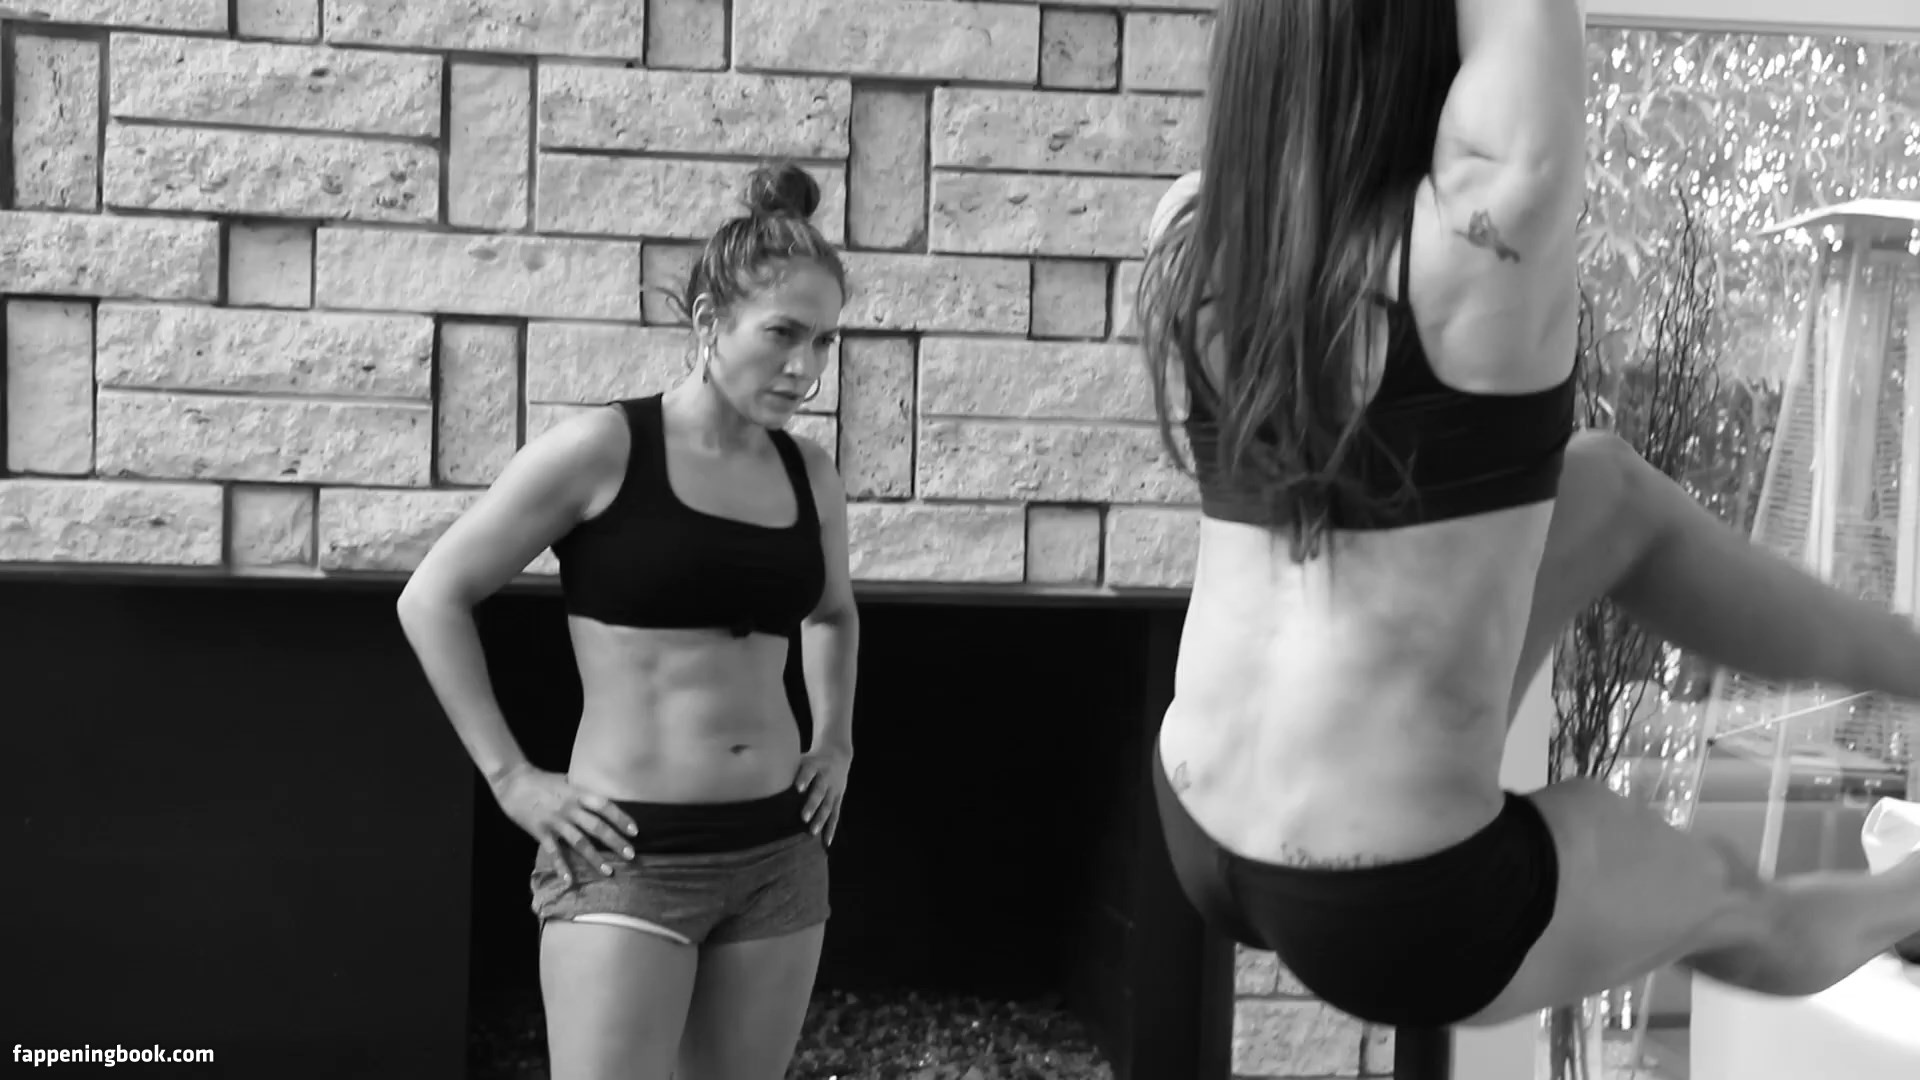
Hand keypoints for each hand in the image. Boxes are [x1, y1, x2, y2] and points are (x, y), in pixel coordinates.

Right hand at [491, 764, 637, 885]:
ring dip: (595, 858)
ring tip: (609, 871)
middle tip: (631, 855)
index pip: (604, 806)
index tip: (634, 831)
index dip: (621, 818)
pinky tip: (570, 880)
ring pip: (579, 842)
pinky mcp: (540, 832)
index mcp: (577, 793)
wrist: (512, 781)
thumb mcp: (566, 781)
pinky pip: (553, 852)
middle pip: (596, 826)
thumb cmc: (542, 780)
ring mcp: (555, 821)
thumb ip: (582, 792)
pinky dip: (561, 867)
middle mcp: (569, 808)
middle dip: (615, 841)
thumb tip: (602, 800)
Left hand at [794, 744, 851, 845]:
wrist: (838, 754)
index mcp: (814, 765)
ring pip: (828, 805)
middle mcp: (825, 777)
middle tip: (803, 817)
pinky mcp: (838, 799)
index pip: (809, 771)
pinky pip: (835, 815)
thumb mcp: (800, 757)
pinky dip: (831, 829)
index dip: (804, 778)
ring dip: (821, 819)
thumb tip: (756, 775)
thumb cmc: (810, 759)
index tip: (798, 788)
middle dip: (812, 804)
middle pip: (819, 791)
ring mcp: (834, 789)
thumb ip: (784, 767)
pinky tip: (826, 842)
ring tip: (812, 832)